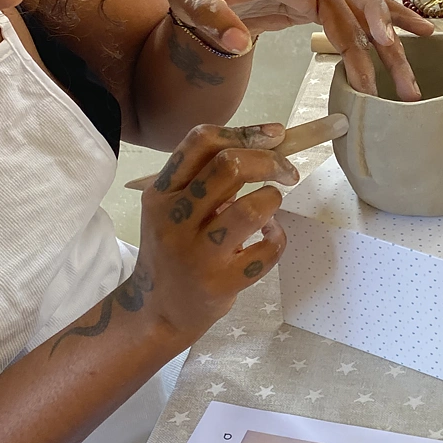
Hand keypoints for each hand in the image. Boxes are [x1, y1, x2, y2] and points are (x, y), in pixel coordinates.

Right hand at [135, 123, 295, 345]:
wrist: (156, 311)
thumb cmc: (174, 247)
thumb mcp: (173, 207)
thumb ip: (206, 176)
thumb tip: (269, 139)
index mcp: (161, 192)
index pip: (201, 142)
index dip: (245, 131)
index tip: (275, 135)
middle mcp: (174, 219)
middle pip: (229, 166)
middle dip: (270, 161)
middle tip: (286, 171)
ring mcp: (197, 254)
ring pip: (250, 208)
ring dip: (272, 199)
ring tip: (270, 206)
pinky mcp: (220, 284)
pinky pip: (267, 250)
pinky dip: (278, 236)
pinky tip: (269, 237)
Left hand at [164, 0, 433, 100]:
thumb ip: (208, 13)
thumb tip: (238, 43)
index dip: (369, 4)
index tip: (382, 39)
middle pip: (365, 3)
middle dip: (389, 42)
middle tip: (404, 85)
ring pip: (365, 19)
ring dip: (390, 52)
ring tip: (410, 87)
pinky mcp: (314, 11)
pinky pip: (355, 24)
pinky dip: (381, 38)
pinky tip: (406, 50)